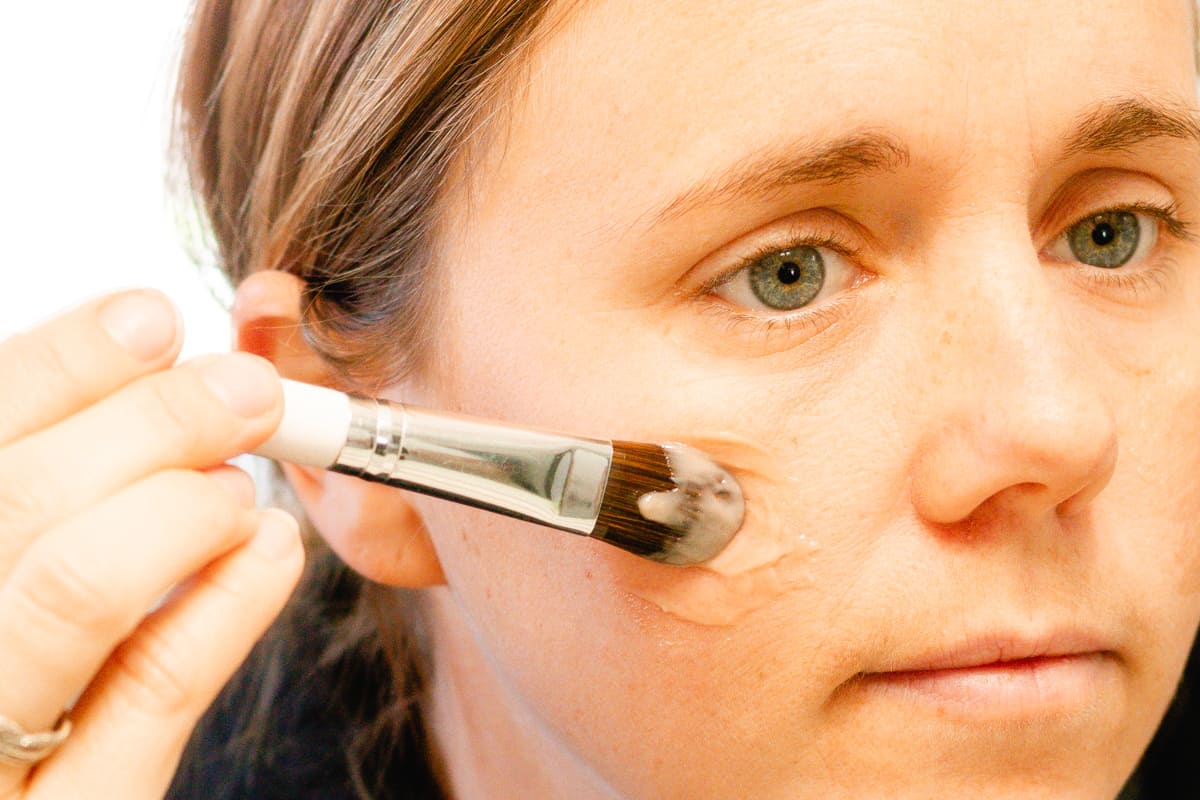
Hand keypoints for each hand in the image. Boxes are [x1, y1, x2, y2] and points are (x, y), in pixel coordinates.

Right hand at [0, 290, 303, 798]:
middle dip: (154, 420)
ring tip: (241, 487)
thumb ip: (54, 497)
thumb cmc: (17, 686)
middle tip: (246, 389)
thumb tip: (141, 369)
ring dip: (185, 503)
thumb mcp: (11, 582)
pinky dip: (229, 599)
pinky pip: (153, 689)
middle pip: (24, 497)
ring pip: (77, 584)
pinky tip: (272, 550)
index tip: (150, 315)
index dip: (60, 365)